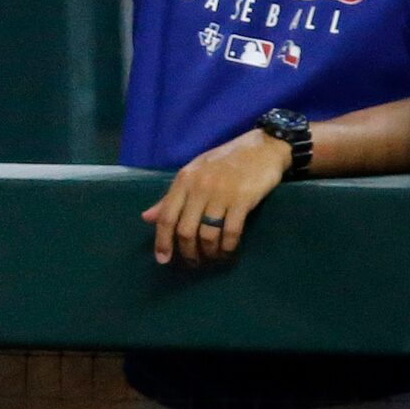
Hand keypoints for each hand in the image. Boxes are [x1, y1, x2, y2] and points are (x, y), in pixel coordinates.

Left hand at [141, 130, 290, 265]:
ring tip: (212, 257)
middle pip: (185, 231)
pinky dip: (228, 247)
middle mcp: (199, 187)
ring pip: (207, 234)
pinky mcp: (243, 199)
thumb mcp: (194, 173)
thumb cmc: (226, 161)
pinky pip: (231, 232)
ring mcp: (222, 193)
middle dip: (188, 252)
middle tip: (194, 262)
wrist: (263, 146)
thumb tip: (146, 218)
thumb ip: (171, 197)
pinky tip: (228, 251)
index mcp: (184, 180)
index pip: (166, 217)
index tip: (163, 259)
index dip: (162, 241)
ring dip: (209, 252)